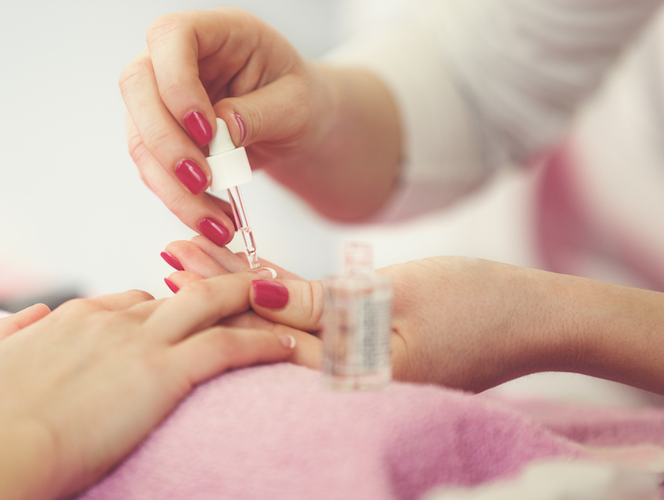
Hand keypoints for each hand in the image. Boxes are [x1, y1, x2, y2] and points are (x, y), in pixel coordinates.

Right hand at [0, 274, 294, 499]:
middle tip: (250, 291)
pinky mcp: (164, 372)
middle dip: (217, 288)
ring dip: (250, 300)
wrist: (0, 448)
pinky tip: (286, 344)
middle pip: (182, 292)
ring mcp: (143, 341)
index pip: (136, 298)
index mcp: (81, 317)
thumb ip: (14, 329)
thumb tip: (34, 316)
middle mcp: (117, 319)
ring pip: (211, 304)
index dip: (166, 304)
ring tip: (281, 300)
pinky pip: (227, 346)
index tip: (185, 314)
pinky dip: (262, 342)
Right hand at [120, 7, 401, 245]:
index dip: (176, 83)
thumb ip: (260, 113)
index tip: (206, 130)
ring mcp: (161, 98)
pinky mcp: (159, 137)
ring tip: (216, 222)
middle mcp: (178, 59)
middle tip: (202, 181)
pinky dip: (179, 200)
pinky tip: (213, 218)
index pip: (170, 37)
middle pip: (137, 88)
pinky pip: (154, 171)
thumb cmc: (301, 102)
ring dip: (172, 187)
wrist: (296, 126)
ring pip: (140, 140)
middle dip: (166, 142)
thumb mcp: (297, 104)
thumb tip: (221, 131)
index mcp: (217, 31)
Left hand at [163, 239, 663, 393]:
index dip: (217, 295)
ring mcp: (354, 363)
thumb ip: (322, 303)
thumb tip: (254, 295)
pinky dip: (277, 296)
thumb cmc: (479, 305)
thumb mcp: (398, 298)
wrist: (533, 318)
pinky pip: (311, 321)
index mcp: (351, 375)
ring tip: (189, 258)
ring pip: (281, 322)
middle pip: (263, 329)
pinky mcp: (364, 345)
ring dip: (237, 289)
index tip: (176, 262)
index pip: (266, 335)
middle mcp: (345, 378)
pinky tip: (247, 275)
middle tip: (166, 254)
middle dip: (214, 290)